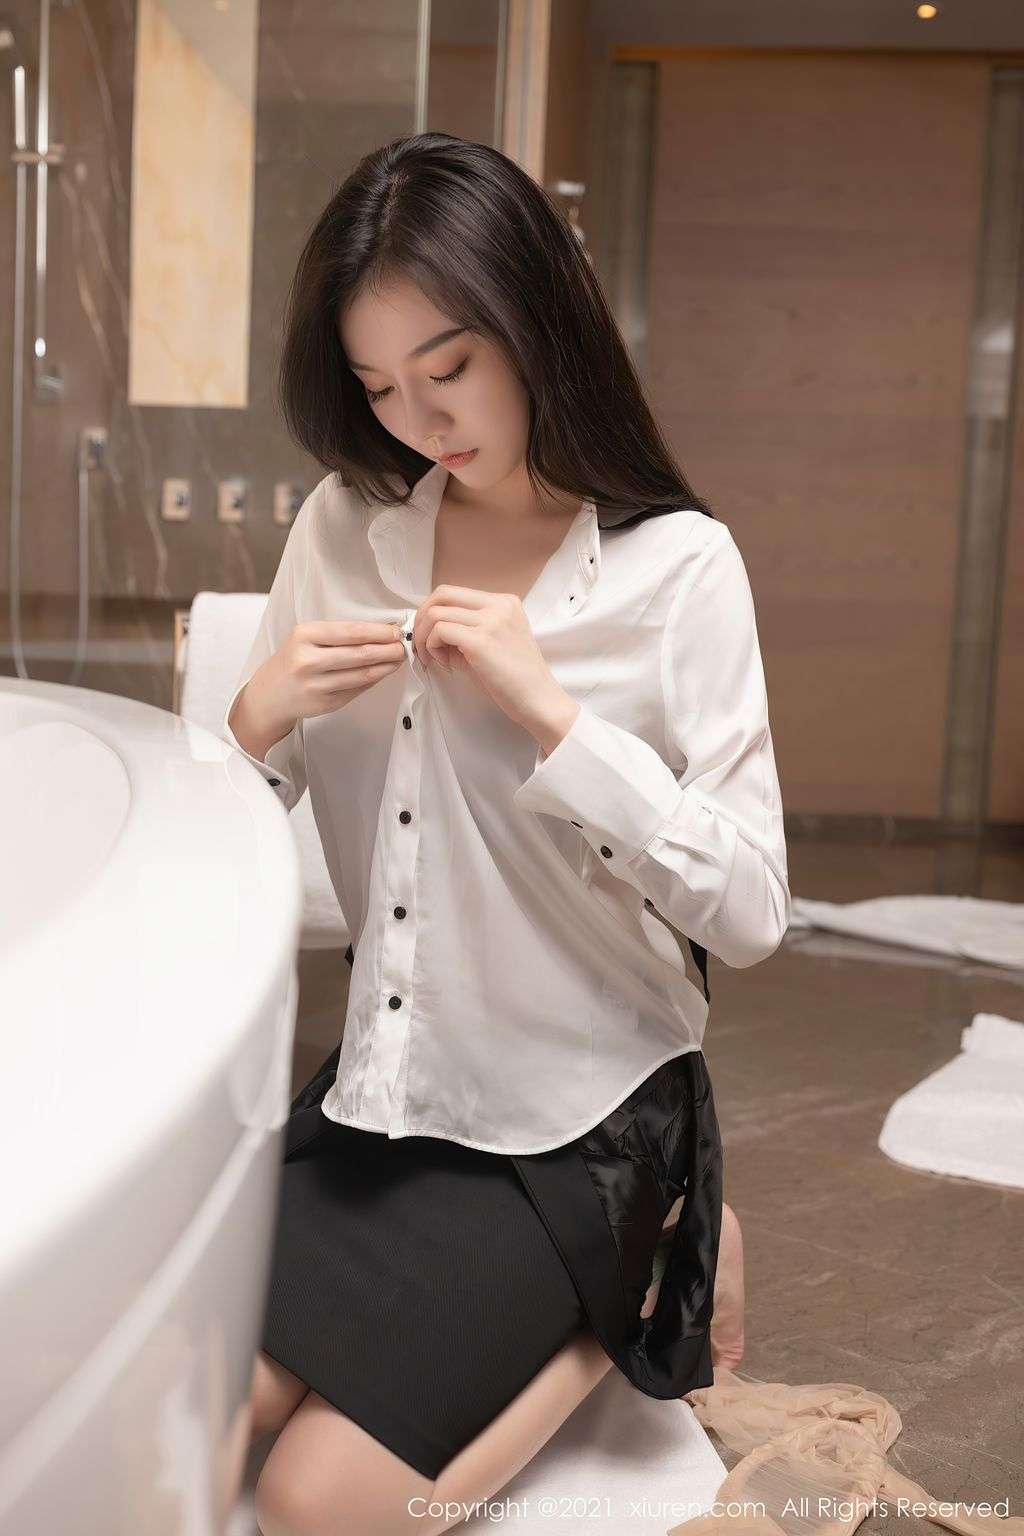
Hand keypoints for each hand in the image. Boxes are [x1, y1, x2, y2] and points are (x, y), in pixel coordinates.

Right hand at [250, 619, 406, 734]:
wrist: (270, 693)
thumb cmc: (294, 659)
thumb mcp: (307, 638)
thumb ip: (340, 635)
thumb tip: (382, 632)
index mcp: (304, 635)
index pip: (352, 631)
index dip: (379, 632)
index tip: (396, 631)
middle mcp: (307, 660)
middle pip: (360, 654)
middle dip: (388, 649)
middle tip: (404, 646)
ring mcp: (315, 685)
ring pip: (362, 674)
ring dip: (386, 666)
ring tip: (398, 659)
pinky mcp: (323, 704)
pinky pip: (356, 690)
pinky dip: (372, 680)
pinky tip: (382, 672)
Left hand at [412, 586, 579, 745]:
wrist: (538, 700)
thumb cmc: (514, 679)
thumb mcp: (490, 643)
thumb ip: (464, 630)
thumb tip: (428, 629)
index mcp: (504, 602)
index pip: (454, 593)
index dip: (432, 611)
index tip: (427, 634)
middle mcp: (499, 605)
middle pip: (442, 594)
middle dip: (422, 618)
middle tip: (419, 641)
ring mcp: (491, 621)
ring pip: (436, 614)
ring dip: (424, 637)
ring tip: (434, 658)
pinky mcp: (481, 641)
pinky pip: (440, 631)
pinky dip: (431, 646)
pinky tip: (442, 663)